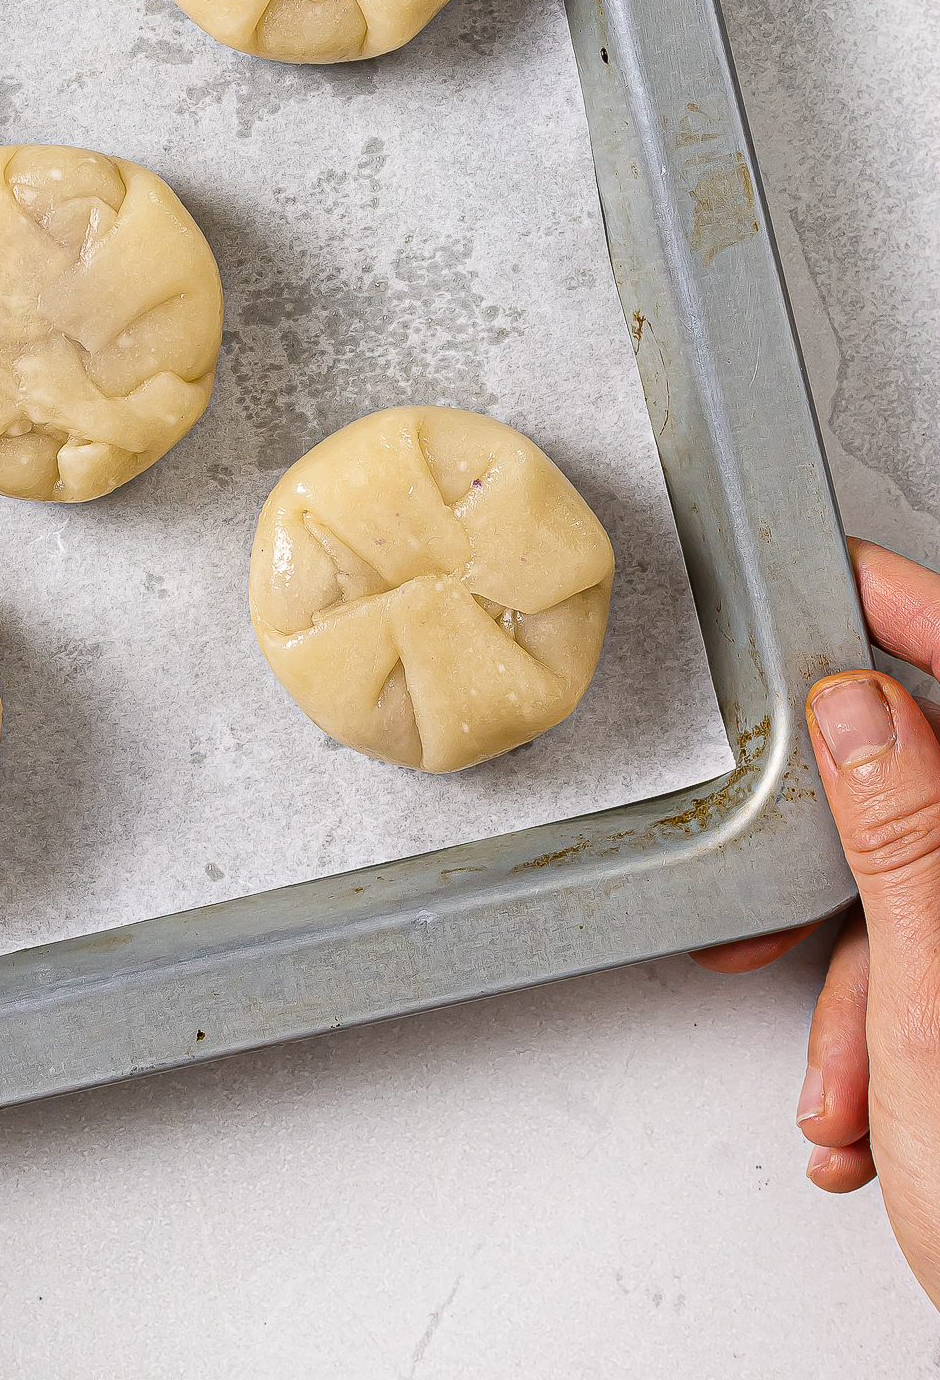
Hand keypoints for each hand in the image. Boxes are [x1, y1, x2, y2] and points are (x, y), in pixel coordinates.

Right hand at [693, 540, 939, 1306]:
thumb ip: (908, 840)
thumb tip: (866, 707)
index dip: (917, 613)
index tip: (844, 575)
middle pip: (939, 809)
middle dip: (841, 874)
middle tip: (766, 895)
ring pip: (932, 911)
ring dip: (855, 992)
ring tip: (835, 1080)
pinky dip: (887, 1043)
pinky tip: (865, 1113)